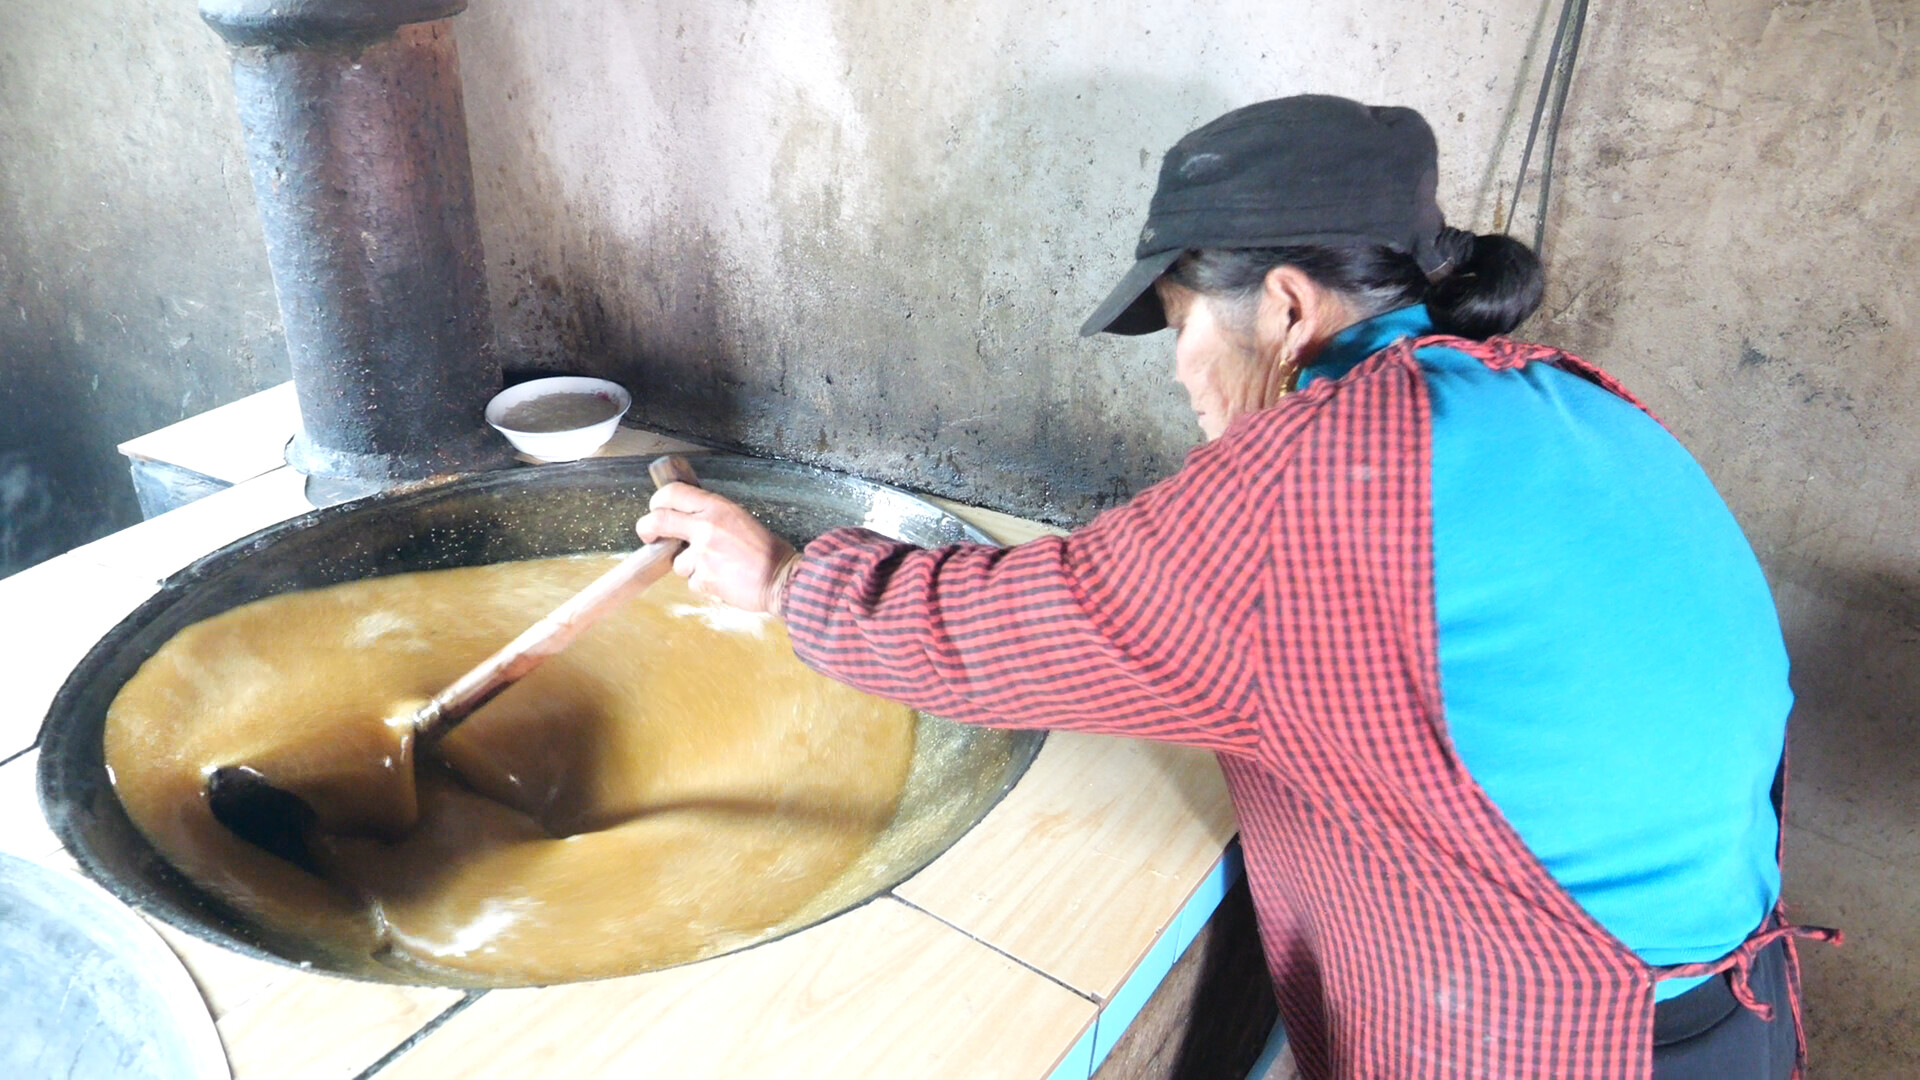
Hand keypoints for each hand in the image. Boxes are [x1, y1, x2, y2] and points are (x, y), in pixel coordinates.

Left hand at [636, 483, 799, 615]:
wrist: (781, 578)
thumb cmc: (766, 550)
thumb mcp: (739, 518)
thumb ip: (711, 516)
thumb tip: (685, 520)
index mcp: (717, 507)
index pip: (672, 493)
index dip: (657, 501)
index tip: (655, 509)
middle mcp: (706, 527)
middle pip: (658, 521)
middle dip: (646, 529)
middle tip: (648, 536)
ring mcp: (703, 555)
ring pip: (677, 561)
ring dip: (691, 567)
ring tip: (718, 567)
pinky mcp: (704, 579)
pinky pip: (692, 581)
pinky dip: (704, 583)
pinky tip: (724, 580)